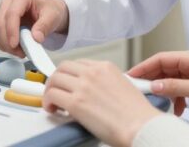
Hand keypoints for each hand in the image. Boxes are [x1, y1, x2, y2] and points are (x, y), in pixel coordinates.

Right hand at [0, 0, 68, 57]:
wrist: (49, 14)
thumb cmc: (50, 11)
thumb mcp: (53, 16)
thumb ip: (45, 26)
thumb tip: (36, 37)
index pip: (11, 13)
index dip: (11, 30)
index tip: (15, 44)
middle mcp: (8, 3)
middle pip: (0, 24)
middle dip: (8, 41)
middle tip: (21, 52)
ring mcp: (2, 12)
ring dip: (5, 45)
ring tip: (21, 51)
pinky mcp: (0, 23)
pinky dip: (3, 46)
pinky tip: (15, 49)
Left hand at [43, 60, 159, 146]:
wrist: (140, 126)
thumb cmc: (136, 114)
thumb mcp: (123, 86)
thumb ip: (105, 83)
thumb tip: (93, 91)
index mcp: (105, 67)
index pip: (78, 63)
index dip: (69, 74)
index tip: (67, 83)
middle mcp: (93, 73)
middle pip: (63, 68)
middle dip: (57, 80)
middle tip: (56, 91)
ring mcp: (83, 86)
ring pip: (54, 80)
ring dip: (50, 91)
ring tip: (53, 102)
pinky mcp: (76, 103)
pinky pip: (52, 96)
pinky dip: (48, 102)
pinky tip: (53, 109)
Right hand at [128, 49, 188, 116]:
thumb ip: (174, 87)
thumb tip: (154, 86)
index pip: (161, 59)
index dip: (144, 67)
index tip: (132, 77)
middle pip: (164, 69)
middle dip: (152, 80)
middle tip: (138, 90)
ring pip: (172, 80)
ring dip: (165, 91)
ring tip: (157, 102)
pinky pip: (181, 89)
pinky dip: (177, 98)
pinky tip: (177, 109)